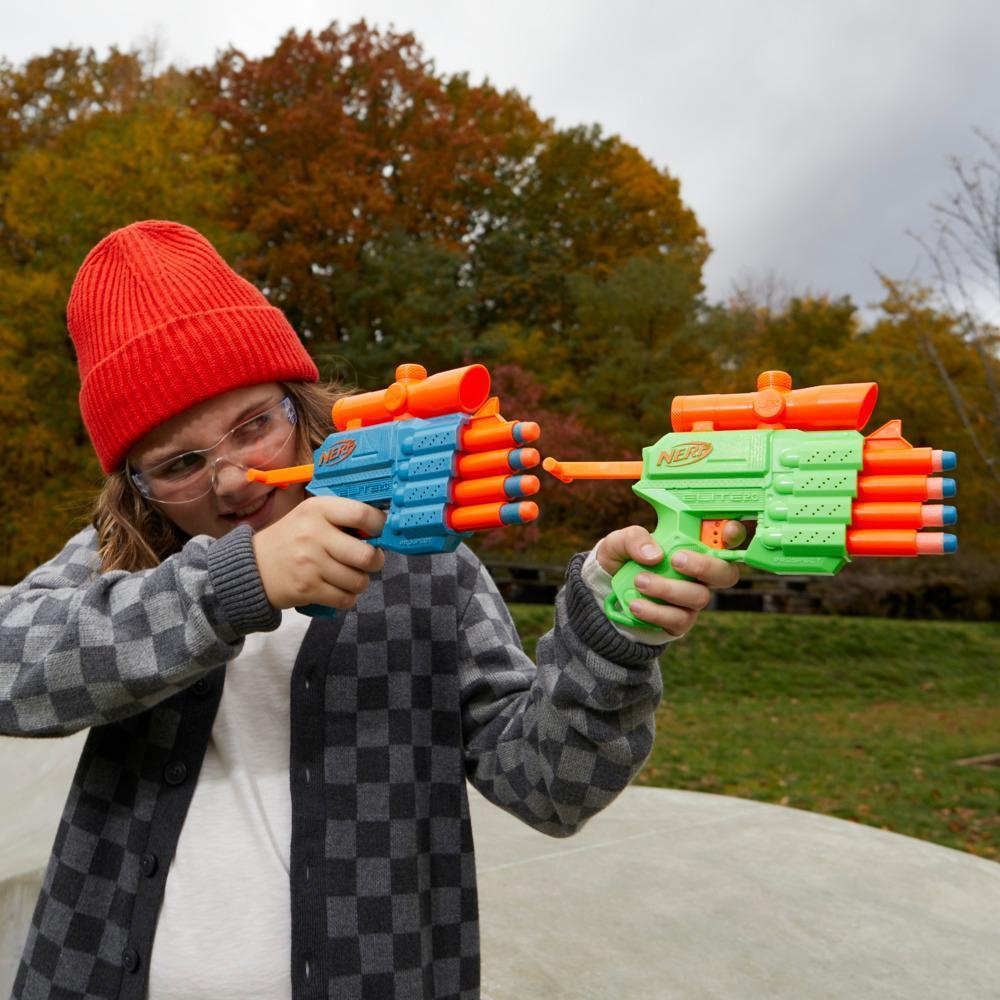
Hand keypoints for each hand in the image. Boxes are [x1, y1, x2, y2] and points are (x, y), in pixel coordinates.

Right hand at [251, 496, 386, 610]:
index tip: (380, 532)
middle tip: (370, 560)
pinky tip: (338, 589)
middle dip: (375, 561)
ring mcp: (310, 563)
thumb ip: (341, 518)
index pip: (361, 514)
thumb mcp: (311, 516)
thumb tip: (382, 528)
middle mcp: (313, 534)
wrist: (252, 567)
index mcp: (317, 509)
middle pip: (366, 555)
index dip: (380, 526)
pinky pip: (345, 599)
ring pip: (359, 581)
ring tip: (349, 575)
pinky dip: (348, 597)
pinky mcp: (307, 589)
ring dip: (360, 582)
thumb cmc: (291, 539)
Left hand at [596, 523, 742, 637]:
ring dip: (668, 589)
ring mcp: (692, 599)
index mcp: (693, 545)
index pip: (726, 538)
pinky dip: (655, 612)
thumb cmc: (624, 558)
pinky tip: (636, 604)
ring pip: (698, 597)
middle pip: (726, 573)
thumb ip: (634, 539)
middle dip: (705, 566)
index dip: (734, 534)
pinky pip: (678, 620)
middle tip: (676, 559)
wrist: (607, 591)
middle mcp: (700, 573)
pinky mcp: (679, 621)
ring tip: (640, 581)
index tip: (727, 530)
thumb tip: (654, 555)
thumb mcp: (620, 542)